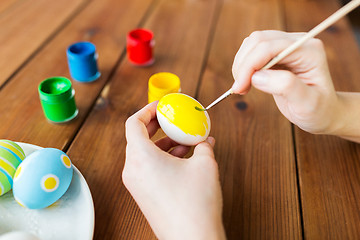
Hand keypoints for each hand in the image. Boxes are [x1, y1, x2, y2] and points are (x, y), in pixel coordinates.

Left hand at [123, 102, 225, 239]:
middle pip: (137, 137)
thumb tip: (205, 139)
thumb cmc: (196, 203)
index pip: (132, 122)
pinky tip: (183, 159)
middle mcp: (132, 170)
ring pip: (143, 154)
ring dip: (162, 143)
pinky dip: (161, 159)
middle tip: (171, 120)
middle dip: (155, 126)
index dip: (146, 110)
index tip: (161, 106)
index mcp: (141, 157)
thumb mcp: (205, 164)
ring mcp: (135, 184)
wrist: (192, 239)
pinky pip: (147, 168)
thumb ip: (203, 145)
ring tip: (184, 142)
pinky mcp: (143, 195)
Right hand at [232, 30, 340, 134]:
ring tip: (243, 87)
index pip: (270, 47)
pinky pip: (252, 51)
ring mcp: (286, 46)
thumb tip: (257, 76)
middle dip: (243, 65)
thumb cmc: (318, 110)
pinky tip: (247, 82)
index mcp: (309, 50)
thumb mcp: (307, 103)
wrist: (322, 112)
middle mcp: (297, 42)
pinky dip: (244, 66)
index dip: (250, 65)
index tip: (239, 87)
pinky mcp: (276, 53)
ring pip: (252, 44)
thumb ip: (286, 86)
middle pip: (258, 40)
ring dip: (241, 65)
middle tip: (239, 89)